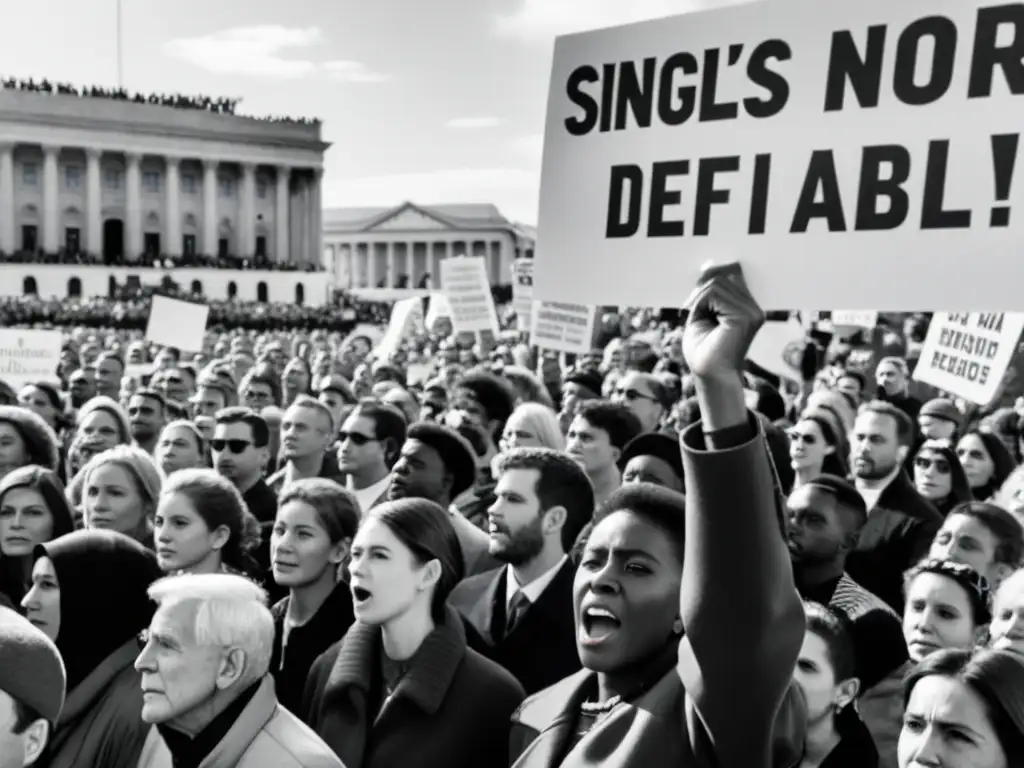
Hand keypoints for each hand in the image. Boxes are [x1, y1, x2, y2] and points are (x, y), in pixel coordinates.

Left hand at [682, 262, 764, 380]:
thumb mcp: (703, 312)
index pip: (733, 271)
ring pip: (717, 283)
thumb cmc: (704, 350)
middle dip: (702, 288)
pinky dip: (701, 305)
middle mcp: (754, 307)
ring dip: (700, 300)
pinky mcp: (745, 317)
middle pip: (725, 273)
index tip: (696, 295)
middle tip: (692, 308)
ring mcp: (752, 311)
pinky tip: (705, 321)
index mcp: (747, 306)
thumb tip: (711, 264)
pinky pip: (714, 294)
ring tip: (701, 319)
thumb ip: (709, 289)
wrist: (709, 376)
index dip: (711, 275)